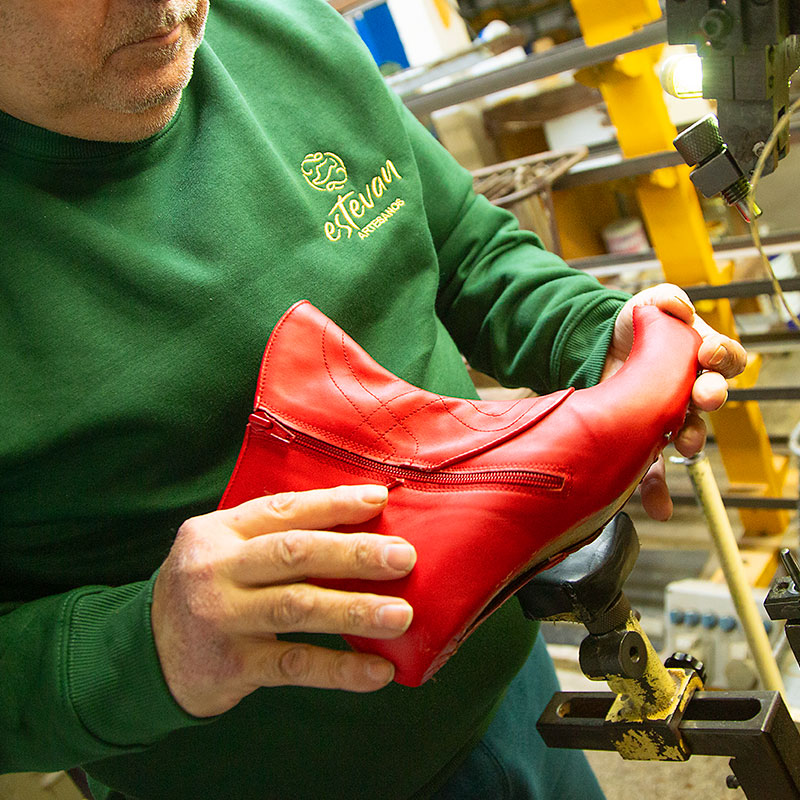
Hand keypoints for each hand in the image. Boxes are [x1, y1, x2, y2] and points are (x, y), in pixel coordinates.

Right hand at [151, 484, 414, 716]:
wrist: (144, 654)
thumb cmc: (206, 590)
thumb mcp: (224, 551)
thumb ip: (274, 537)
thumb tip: (358, 527)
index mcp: (220, 531)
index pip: (284, 509)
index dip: (334, 504)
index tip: (380, 501)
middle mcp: (218, 569)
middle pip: (295, 554)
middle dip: (354, 553)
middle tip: (404, 557)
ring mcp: (222, 617)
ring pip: (297, 607)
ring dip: (354, 610)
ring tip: (401, 615)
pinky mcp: (230, 665)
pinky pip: (294, 666)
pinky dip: (340, 669)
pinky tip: (378, 671)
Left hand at [600, 283, 746, 520]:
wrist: (596, 349)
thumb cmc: (634, 327)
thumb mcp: (647, 305)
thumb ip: (664, 300)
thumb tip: (675, 306)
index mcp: (699, 356)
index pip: (727, 359)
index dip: (723, 357)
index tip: (708, 352)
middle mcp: (690, 388)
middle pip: (713, 396)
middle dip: (711, 396)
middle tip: (704, 396)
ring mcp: (667, 415)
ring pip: (689, 432)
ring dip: (689, 438)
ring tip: (681, 443)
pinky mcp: (641, 437)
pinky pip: (653, 468)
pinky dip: (656, 489)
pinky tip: (657, 506)